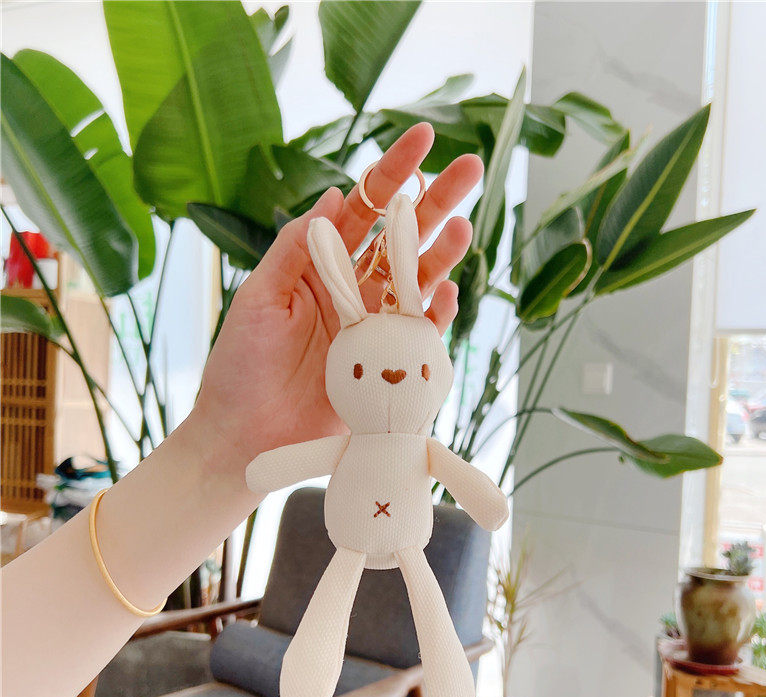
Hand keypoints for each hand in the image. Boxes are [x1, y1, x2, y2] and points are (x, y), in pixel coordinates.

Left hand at [193, 123, 482, 475]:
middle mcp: (352, 291)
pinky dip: (436, 315)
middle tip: (471, 168)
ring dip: (442, 254)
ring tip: (463, 227)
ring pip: (416, 282)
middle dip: (435, 202)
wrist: (245, 436)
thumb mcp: (259, 298)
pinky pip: (419, 334)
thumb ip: (295, 250)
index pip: (362, 209)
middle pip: (401, 238)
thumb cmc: (240, 366)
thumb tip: (335, 193)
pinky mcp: (385, 365)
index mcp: (319, 267)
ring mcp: (372, 327)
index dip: (393, 173)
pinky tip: (448, 293)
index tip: (424, 138)